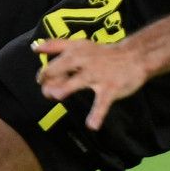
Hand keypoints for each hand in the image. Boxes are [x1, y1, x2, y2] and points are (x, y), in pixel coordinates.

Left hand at [34, 37, 149, 130]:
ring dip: (67, 87)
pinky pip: (102, 102)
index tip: (41, 81)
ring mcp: (98, 74)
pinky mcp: (111, 87)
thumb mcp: (79, 45)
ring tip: (57, 95)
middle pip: (63, 66)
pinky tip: (91, 125)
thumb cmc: (102, 54)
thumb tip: (34, 47)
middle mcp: (85, 60)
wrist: (134, 56)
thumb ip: (56, 45)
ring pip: (80, 80)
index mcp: (76, 51)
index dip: (45, 71)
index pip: (56, 57)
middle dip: (50, 77)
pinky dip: (97, 114)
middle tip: (47, 92)